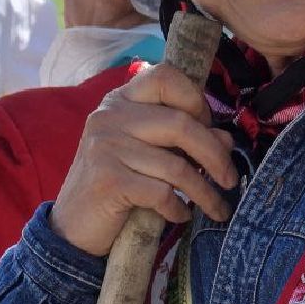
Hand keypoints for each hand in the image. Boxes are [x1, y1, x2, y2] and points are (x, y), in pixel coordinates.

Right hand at [48, 63, 237, 255]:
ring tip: (217, 209)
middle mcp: (110, 116)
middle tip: (231, 180)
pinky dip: (178, 208)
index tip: (209, 128)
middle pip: (181, 123)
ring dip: (205, 193)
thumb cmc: (117, 184)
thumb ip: (183, 141)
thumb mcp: (150, 155)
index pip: (166, 76)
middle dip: (216, 156)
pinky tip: (180, 215)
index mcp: (121, 100)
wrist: (73, 226)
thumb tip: (226, 138)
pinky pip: (161, 192)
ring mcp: (106, 147)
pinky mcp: (108, 181)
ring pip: (176, 166)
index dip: (196, 100)